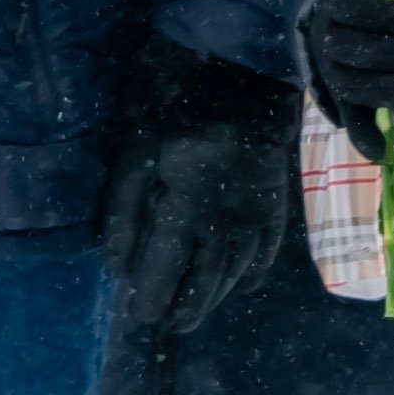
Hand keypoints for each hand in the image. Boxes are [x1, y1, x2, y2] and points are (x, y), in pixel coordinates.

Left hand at [99, 44, 300, 337]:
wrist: (238, 69)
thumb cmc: (170, 105)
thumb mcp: (132, 155)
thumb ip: (122, 216)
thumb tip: (118, 269)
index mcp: (185, 212)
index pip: (164, 275)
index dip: (150, 302)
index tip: (138, 318)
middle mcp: (225, 225)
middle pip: (204, 284)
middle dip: (183, 310)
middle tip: (166, 325)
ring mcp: (256, 217)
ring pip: (234, 274)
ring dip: (214, 297)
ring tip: (194, 313)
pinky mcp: (276, 204)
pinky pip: (265, 253)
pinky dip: (252, 274)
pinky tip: (242, 286)